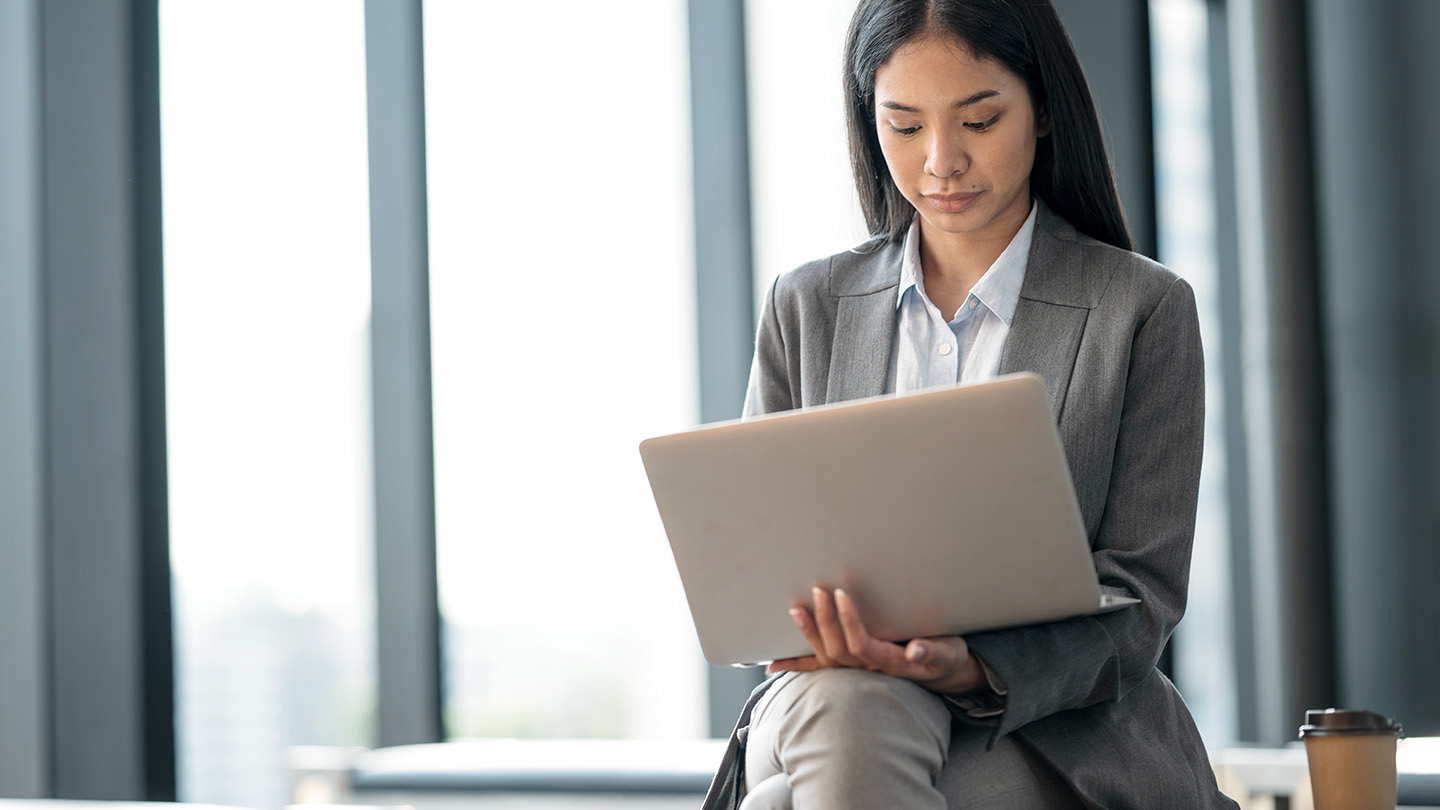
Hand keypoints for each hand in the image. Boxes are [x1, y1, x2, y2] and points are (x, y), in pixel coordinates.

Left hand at [767, 586, 986, 694]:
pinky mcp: (850, 667)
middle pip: (839, 649)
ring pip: (826, 657)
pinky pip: (819, 668)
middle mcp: (869, 669)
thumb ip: (933, 650)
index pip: (863, 644)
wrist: (940, 672)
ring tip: (795, 609)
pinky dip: (795, 665)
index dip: (849, 621)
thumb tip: (915, 649)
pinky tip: (772, 663)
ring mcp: (857, 671)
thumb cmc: (943, 656)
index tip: (841, 594)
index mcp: (891, 662)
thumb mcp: (947, 651)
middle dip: (825, 620)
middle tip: (817, 589)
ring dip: (808, 634)